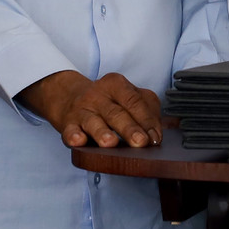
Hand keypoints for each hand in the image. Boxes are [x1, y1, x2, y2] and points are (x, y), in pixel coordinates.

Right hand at [18, 70, 163, 148]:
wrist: (68, 96)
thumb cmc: (107, 101)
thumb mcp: (126, 97)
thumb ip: (146, 110)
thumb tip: (161, 132)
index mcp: (117, 85)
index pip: (135, 101)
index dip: (147, 120)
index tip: (155, 138)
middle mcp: (99, 95)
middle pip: (117, 113)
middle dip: (130, 128)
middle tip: (141, 142)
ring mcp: (81, 109)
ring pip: (93, 122)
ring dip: (102, 133)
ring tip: (111, 143)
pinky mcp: (67, 123)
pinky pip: (70, 130)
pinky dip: (74, 136)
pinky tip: (78, 141)